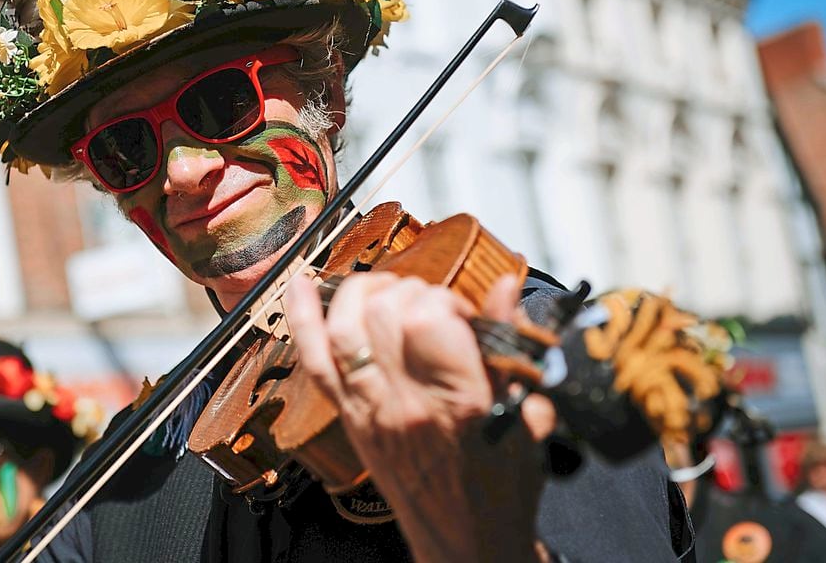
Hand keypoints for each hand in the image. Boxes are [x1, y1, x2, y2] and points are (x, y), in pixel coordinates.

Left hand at [286, 272, 552, 562]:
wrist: (467, 539)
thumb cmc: (500, 481)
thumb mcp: (523, 410)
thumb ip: (508, 344)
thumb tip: (505, 287)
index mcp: (458, 401)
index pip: (428, 319)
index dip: (443, 299)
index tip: (460, 313)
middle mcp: (406, 403)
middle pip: (383, 315)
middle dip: (409, 292)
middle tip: (430, 307)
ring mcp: (370, 409)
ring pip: (344, 329)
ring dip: (361, 294)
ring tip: (385, 290)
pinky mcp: (348, 417)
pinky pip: (314, 361)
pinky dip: (302, 319)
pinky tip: (301, 287)